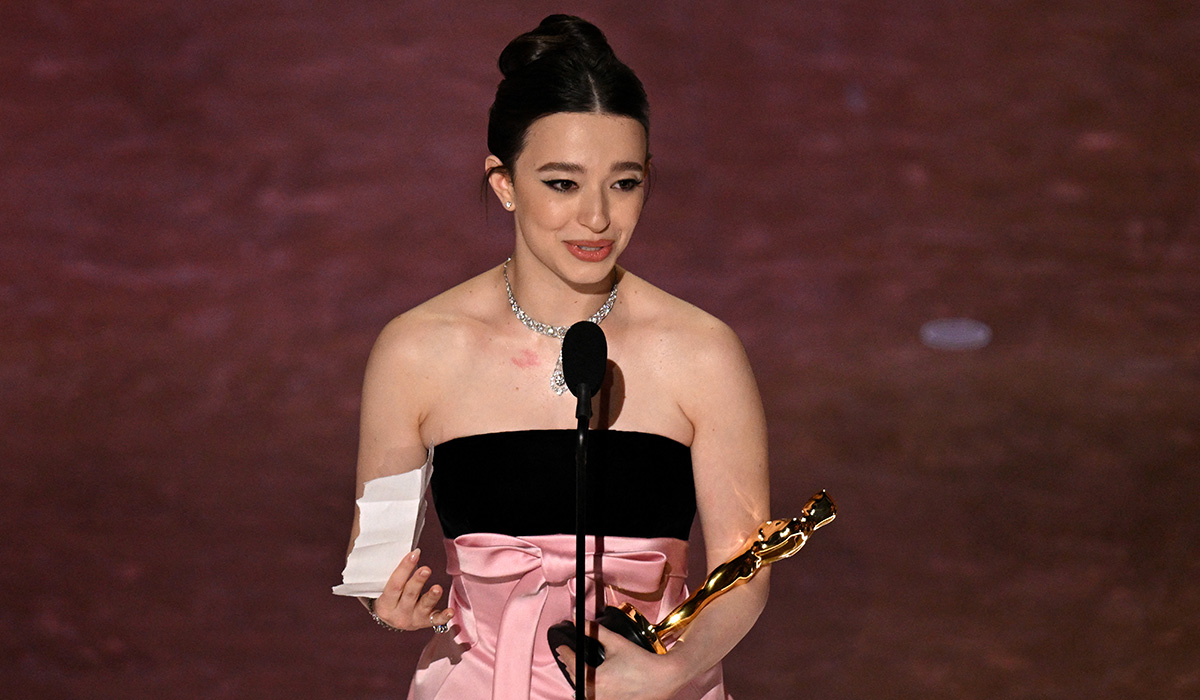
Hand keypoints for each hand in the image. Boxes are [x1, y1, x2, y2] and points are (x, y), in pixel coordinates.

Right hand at [369, 549, 453, 630]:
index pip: (394, 585)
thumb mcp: (385, 590)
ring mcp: (413, 620)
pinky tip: (451, 611)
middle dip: (418, 581)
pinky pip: (435, 621)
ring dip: (431, 597)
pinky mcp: (425, 623)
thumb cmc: (391, 598)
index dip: (404, 568)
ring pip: (423, 606)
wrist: (393, 621)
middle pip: (409, 595)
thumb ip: (394, 575)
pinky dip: (444, 616)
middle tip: (426, 569)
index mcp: (385, 604)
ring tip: (437, 588)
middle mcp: (398, 614)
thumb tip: (407, 552)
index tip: (414, 554)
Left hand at [554, 622, 683, 699]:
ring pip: (584, 692)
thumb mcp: (616, 642)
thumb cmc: (640, 662)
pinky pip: (595, 698)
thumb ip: (596, 631)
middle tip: (566, 657)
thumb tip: (580, 622)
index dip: (566, 654)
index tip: (562, 648)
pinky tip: (591, 684)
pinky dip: (591, 690)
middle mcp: (597, 695)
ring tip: (576, 670)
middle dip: (570, 667)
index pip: (573, 665)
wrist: (663, 677)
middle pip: (576, 681)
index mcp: (594, 680)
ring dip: (579, 681)